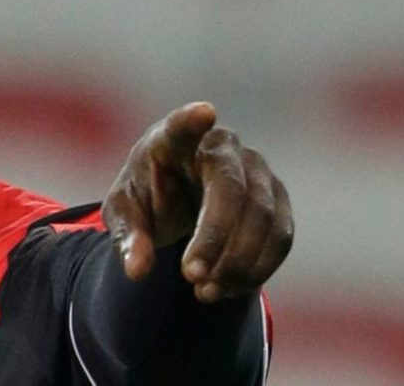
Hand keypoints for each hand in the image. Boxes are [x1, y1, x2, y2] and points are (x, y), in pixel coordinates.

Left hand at [102, 102, 293, 302]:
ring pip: (262, 217)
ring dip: (236, 261)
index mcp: (172, 139)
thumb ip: (127, 237)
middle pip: (230, 188)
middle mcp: (221, 146)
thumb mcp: (124, 215)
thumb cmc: (145, 197)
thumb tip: (137, 270)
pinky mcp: (277, 198)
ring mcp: (256, 169)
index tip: (204, 112)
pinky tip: (228, 288)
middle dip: (214, 237)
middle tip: (190, 276)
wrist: (178, 200)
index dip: (192, 121)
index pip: (182, 126)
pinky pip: (280, 236)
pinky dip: (257, 268)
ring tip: (203, 292)